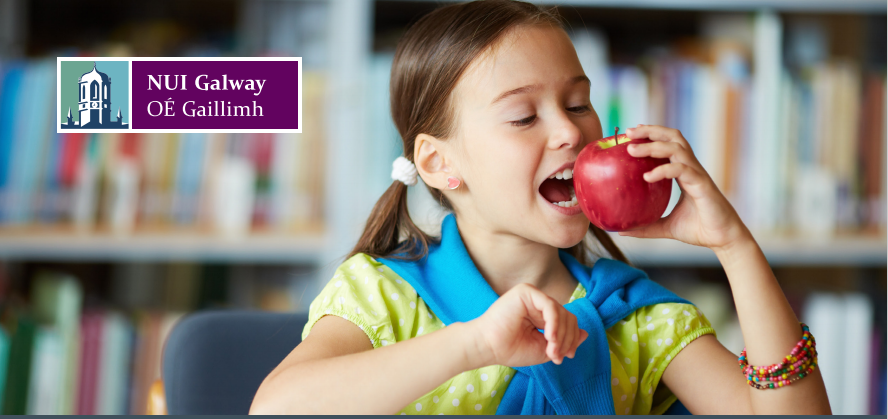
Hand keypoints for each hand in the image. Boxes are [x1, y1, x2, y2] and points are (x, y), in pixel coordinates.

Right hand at [465, 283, 587, 367]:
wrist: (488, 347)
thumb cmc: (511, 349)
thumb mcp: (545, 348)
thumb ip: (565, 340)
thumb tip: (585, 333)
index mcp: (542, 314)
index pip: (567, 321)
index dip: (572, 339)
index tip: (566, 356)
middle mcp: (538, 303)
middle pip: (568, 316)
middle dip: (568, 338)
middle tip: (558, 356)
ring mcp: (532, 296)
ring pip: (561, 311)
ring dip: (561, 334)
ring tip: (552, 350)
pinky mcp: (526, 292)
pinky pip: (550, 305)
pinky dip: (554, 323)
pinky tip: (550, 337)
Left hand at [621, 124, 749, 250]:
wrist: (723, 239)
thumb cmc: (699, 229)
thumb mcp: (666, 227)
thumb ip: (646, 226)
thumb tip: (622, 231)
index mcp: (683, 172)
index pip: (667, 144)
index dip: (651, 135)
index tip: (631, 134)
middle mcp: (691, 168)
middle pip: (672, 137)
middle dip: (651, 131)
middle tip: (629, 132)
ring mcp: (697, 174)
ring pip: (676, 148)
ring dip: (652, 146)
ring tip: (632, 150)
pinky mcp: (702, 185)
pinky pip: (682, 169)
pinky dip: (663, 169)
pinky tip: (647, 176)